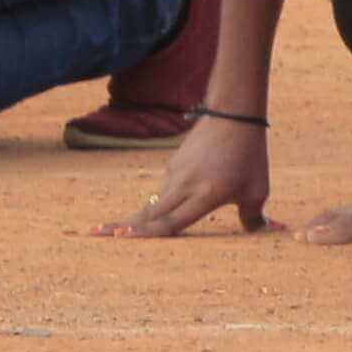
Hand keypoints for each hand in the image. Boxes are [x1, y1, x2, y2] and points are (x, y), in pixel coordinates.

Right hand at [98, 112, 274, 238]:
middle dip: (119, 226)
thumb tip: (259, 232)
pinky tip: (143, 217)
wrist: (233, 114)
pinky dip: (153, 207)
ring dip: (135, 219)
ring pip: (153, 204)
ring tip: (108, 232)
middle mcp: (184, 185)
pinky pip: (162, 192)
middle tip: (92, 234)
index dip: (146, 233)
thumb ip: (253, 216)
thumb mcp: (257, 188)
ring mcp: (175, 174)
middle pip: (149, 213)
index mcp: (205, 194)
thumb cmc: (250, 154)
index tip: (119, 237)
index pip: (171, 221)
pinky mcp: (173, 165)